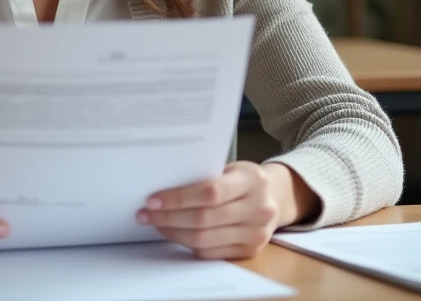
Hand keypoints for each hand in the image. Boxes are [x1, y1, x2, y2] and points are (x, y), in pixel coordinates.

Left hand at [137, 161, 318, 259]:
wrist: (276, 197)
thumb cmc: (244, 179)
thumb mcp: (231, 168)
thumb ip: (205, 177)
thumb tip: (162, 188)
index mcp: (253, 181)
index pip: (210, 192)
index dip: (178, 198)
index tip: (152, 199)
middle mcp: (259, 209)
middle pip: (204, 219)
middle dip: (168, 217)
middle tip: (145, 213)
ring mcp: (256, 233)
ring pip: (204, 239)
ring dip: (173, 232)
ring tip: (155, 223)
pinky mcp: (250, 251)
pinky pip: (210, 252)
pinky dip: (187, 243)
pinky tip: (173, 232)